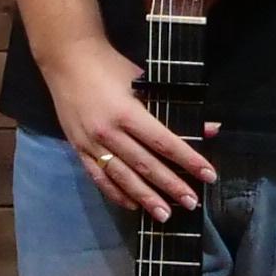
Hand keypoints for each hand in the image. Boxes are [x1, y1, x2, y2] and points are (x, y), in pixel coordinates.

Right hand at [42, 45, 216, 220]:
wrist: (66, 61)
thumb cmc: (111, 67)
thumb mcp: (146, 81)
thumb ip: (176, 106)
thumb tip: (209, 129)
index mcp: (127, 113)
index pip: (164, 143)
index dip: (188, 160)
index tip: (208, 175)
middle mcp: (109, 133)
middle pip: (145, 165)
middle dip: (171, 186)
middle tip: (192, 202)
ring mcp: (91, 144)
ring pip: (122, 177)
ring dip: (145, 198)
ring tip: (165, 215)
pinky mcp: (78, 149)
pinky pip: (98, 177)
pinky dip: (116, 193)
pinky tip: (132, 205)